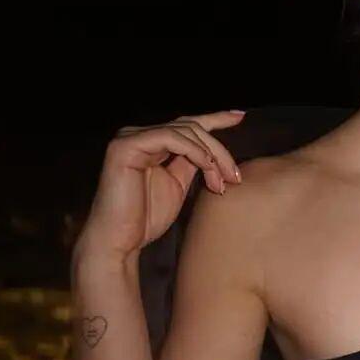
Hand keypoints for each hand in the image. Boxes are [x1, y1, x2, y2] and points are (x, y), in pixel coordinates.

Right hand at [74, 111, 246, 263]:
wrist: (120, 241)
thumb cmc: (146, 219)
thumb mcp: (177, 185)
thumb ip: (192, 164)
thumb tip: (215, 152)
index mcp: (150, 144)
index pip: (186, 125)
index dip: (214, 118)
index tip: (239, 117)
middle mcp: (138, 135)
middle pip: (191, 126)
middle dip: (219, 150)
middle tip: (236, 177)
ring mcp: (130, 138)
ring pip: (184, 130)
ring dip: (211, 155)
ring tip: (222, 181)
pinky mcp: (125, 146)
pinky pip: (170, 138)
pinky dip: (194, 151)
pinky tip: (207, 167)